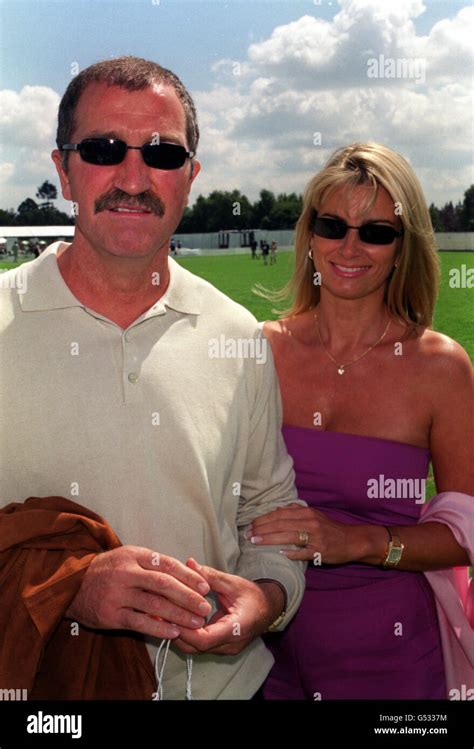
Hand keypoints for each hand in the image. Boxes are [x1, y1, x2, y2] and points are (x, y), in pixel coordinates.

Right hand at [65, 545, 211, 639]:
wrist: (72, 584)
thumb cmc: (109, 570)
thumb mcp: (129, 557)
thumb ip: (153, 565)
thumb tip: (187, 576)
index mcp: (134, 555)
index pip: (167, 564)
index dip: (188, 576)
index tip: (205, 586)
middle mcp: (126, 573)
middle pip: (164, 584)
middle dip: (188, 597)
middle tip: (204, 607)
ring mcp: (118, 594)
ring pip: (154, 604)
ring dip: (179, 614)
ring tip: (196, 622)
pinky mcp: (111, 615)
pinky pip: (140, 622)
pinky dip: (159, 627)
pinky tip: (174, 632)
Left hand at [172, 559, 284, 655]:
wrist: (269, 608)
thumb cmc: (253, 595)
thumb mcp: (233, 582)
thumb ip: (210, 576)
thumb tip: (189, 563)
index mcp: (237, 628)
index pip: (205, 639)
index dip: (185, 629)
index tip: (170, 614)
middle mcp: (231, 644)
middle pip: (196, 647)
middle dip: (176, 631)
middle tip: (159, 613)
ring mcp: (226, 649)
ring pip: (196, 649)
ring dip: (179, 634)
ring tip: (164, 615)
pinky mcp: (221, 648)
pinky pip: (200, 645)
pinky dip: (187, 634)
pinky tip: (176, 619)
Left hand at [248, 504, 360, 563]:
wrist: (352, 540)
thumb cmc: (330, 528)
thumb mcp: (315, 515)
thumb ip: (296, 511)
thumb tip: (278, 509)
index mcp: (307, 513)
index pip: (280, 514)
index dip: (263, 519)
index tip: (250, 524)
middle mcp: (310, 522)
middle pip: (281, 524)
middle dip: (262, 528)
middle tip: (247, 534)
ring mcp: (315, 537)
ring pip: (288, 536)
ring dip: (270, 539)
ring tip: (255, 541)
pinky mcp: (320, 551)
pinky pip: (303, 552)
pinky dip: (291, 552)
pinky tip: (280, 553)